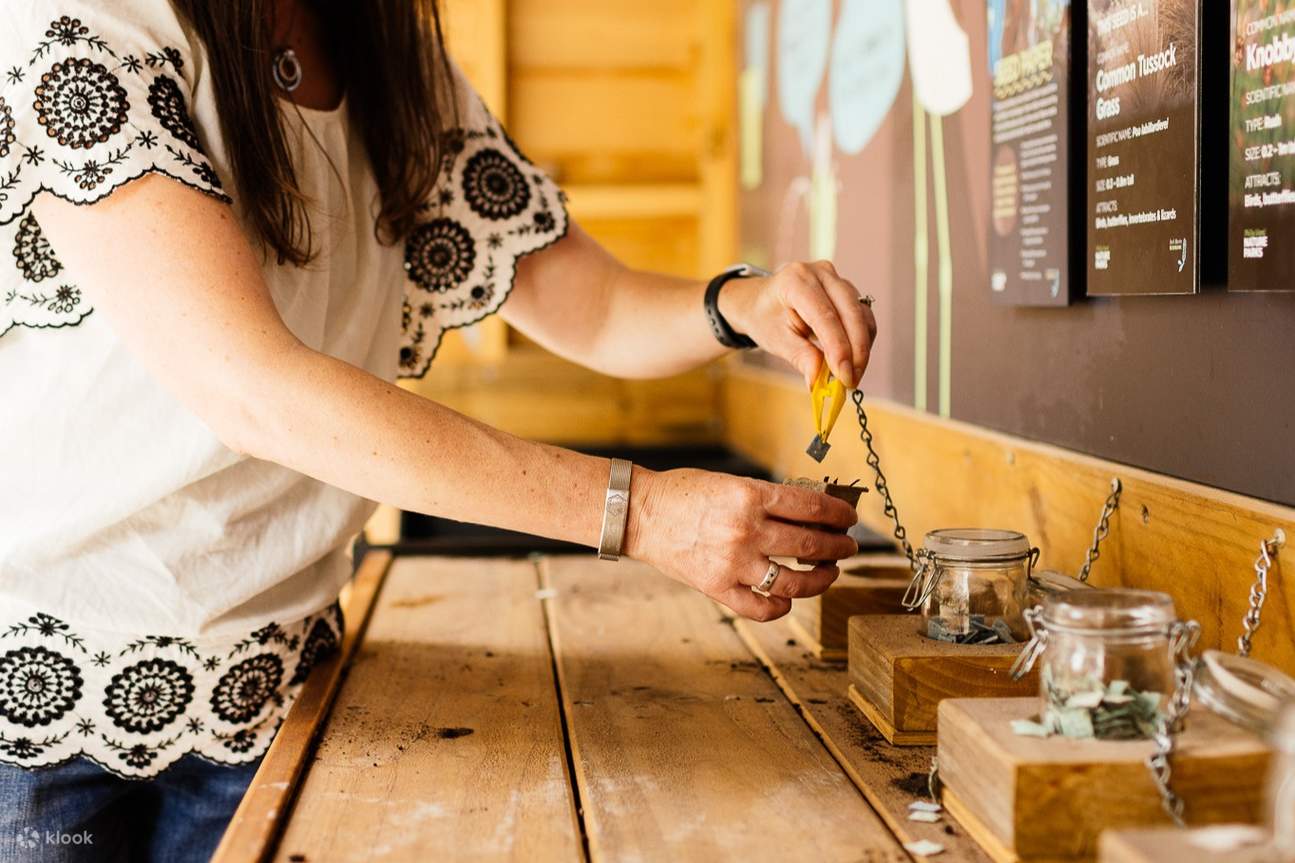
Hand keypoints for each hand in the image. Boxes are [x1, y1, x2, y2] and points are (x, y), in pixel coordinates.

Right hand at [624, 467, 858, 619]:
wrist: (640, 514)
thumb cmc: (683, 493)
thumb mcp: (730, 483)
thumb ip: (767, 498)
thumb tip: (811, 512)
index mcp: (750, 496)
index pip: (812, 506)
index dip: (839, 513)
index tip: (849, 517)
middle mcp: (745, 530)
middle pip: (811, 544)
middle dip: (839, 546)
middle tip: (847, 546)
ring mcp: (732, 563)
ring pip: (794, 581)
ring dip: (821, 579)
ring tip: (828, 572)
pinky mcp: (717, 587)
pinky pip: (761, 608)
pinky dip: (781, 606)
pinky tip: (788, 598)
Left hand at [718, 261, 876, 387]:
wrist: (760, 302)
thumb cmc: (765, 318)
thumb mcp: (776, 340)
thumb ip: (801, 357)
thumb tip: (819, 381)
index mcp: (796, 280)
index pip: (825, 316)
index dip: (839, 348)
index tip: (845, 376)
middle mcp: (820, 273)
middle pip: (851, 312)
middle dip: (856, 350)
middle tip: (852, 381)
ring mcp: (836, 279)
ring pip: (862, 315)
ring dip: (862, 348)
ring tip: (852, 375)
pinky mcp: (846, 290)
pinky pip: (863, 316)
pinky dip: (861, 340)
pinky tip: (853, 360)